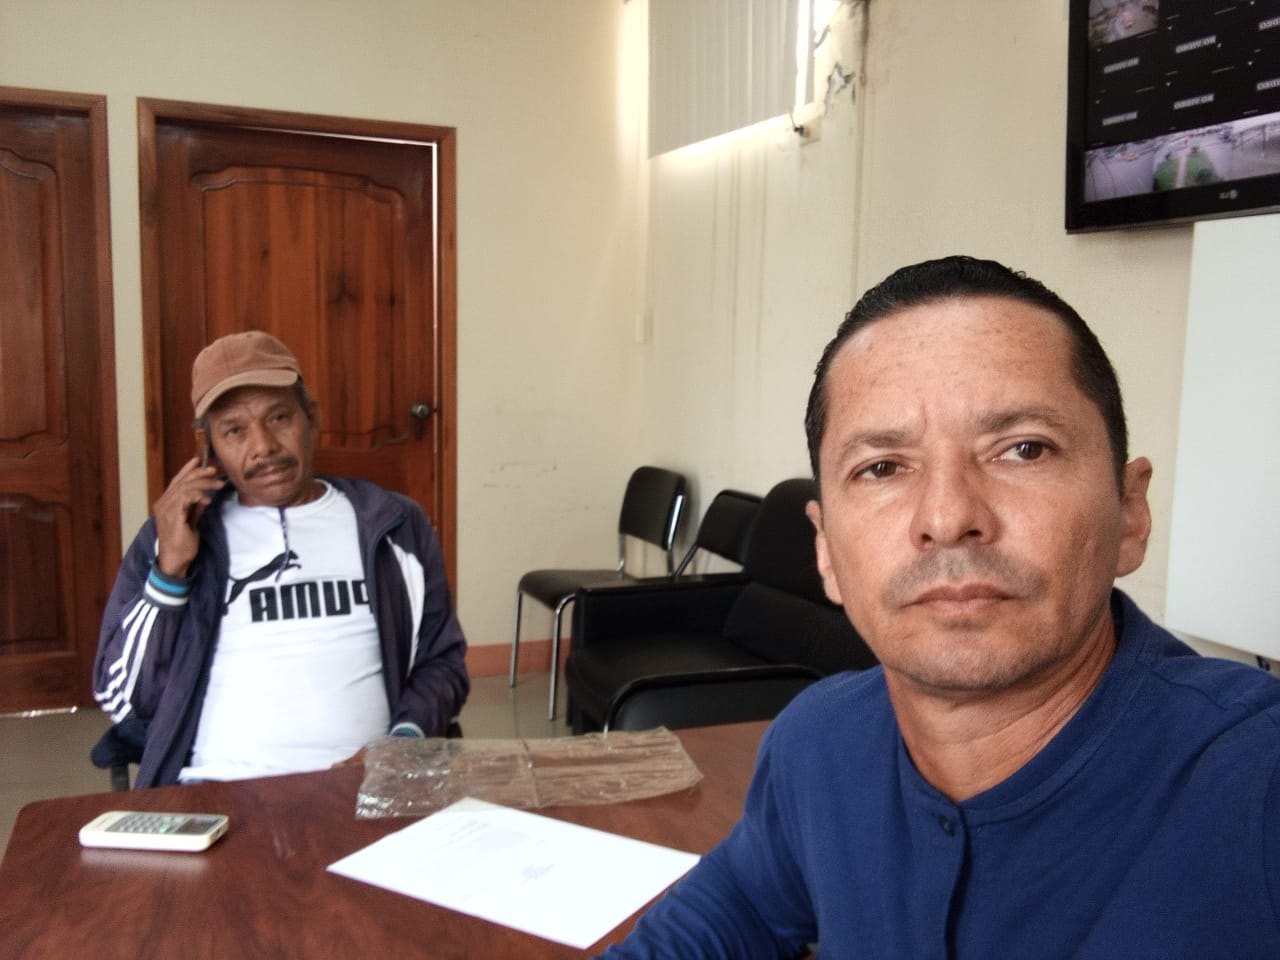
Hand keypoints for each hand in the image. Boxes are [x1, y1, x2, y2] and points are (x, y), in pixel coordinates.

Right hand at [153, 457, 224, 577]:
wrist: (176, 559)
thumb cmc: (183, 542)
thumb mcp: (191, 520)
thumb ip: (195, 507)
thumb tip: (205, 496)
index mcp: (165, 503)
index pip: (176, 481)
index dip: (187, 470)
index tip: (199, 461)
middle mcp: (163, 504)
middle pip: (181, 481)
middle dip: (200, 473)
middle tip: (215, 471)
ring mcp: (166, 510)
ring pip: (185, 487)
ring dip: (204, 484)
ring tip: (218, 485)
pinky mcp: (173, 516)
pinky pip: (186, 498)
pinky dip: (198, 495)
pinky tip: (208, 499)